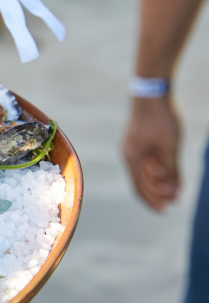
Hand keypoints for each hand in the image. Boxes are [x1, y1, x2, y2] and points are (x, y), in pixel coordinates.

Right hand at [122, 96, 180, 211]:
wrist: (151, 92)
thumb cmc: (160, 119)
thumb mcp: (170, 147)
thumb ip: (171, 170)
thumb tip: (174, 192)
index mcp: (133, 159)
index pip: (140, 187)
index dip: (152, 201)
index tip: (165, 210)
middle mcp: (128, 155)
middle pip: (141, 181)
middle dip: (157, 193)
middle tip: (174, 201)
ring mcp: (132, 147)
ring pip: (143, 171)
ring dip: (158, 181)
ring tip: (174, 187)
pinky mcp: (137, 139)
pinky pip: (145, 160)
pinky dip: (156, 168)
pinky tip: (167, 169)